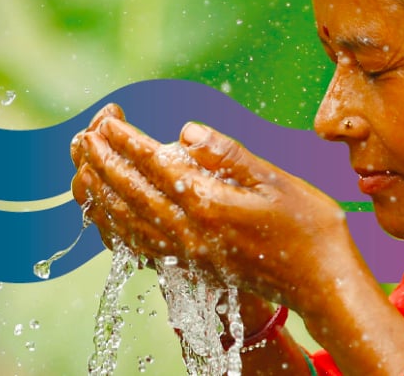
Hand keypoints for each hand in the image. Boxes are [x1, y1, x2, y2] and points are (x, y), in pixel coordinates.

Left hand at [70, 105, 353, 311]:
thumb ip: (228, 154)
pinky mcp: (190, 267)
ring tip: (82, 166)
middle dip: (101, 161)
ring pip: (127, 222)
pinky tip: (107, 212)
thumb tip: (184, 131)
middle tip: (81, 134)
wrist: (322, 283)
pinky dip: (114, 226)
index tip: (104, 119)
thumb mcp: (276, 179)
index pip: (154, 165)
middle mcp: (191, 232)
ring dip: (100, 191)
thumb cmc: (309, 227)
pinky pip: (138, 245)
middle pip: (130, 192)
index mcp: (211, 204)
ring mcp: (188, 253)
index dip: (126, 140)